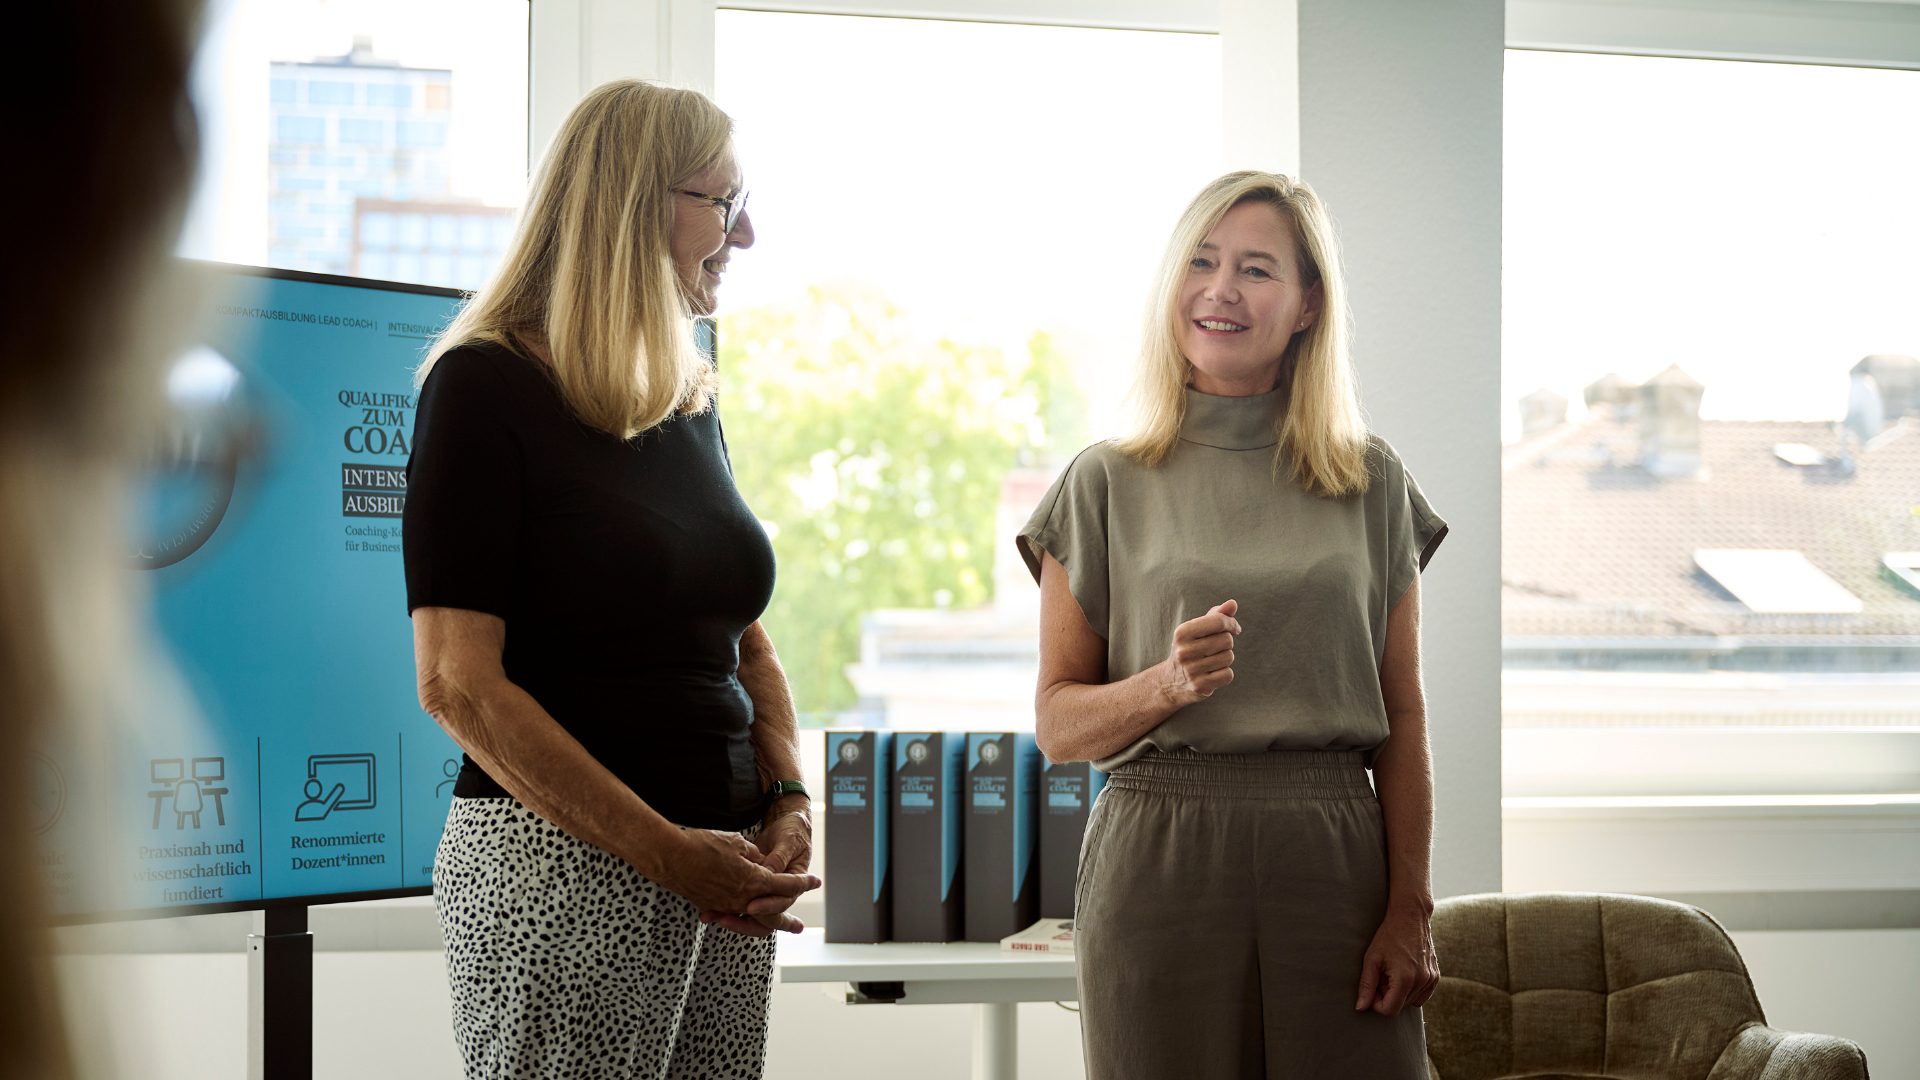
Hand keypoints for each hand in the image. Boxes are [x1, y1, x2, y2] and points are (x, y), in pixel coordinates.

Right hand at [649, 827, 818, 935]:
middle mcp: (743, 899)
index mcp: (754, 881)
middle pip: (772, 916)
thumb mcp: (736, 843)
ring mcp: (725, 905)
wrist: (670, 857)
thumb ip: (754, 856)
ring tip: (773, 927)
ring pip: (751, 920)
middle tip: (800, 927)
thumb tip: (760, 863)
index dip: (803, 883)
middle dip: (788, 921)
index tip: (815, 882)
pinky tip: (744, 916)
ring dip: (765, 923)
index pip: (786, 885)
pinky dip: (741, 918)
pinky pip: (731, 915)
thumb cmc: (704, 845)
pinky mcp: (710, 905)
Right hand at [1157, 599, 1241, 706]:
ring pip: (1229, 657)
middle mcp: (1184, 651)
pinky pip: (1228, 675)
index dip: (1231, 623)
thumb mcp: (1196, 630)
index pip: (1218, 621)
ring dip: (1225, 658)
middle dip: (1226, 643)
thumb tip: (1232, 603)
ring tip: (1212, 661)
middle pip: (1226, 640)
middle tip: (1216, 648)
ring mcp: (1191, 670)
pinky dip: (1224, 673)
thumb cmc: (1188, 649)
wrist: (1170, 681)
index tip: (1233, 629)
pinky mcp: (1199, 686)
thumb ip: (1215, 615)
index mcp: (1182, 633)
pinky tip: (1212, 673)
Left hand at [1355, 903, 1440, 1015]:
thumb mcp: (1372, 959)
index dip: (1377, 1004)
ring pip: (1411, 1002)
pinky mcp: (1436, 976)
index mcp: (1405, 978)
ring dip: (1399, 993)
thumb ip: (1366, 985)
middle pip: (1400, 1006)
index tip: (1373, 988)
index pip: (1390, 1010)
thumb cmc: (1388, 936)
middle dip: (1387, 996)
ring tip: (1392, 972)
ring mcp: (1431, 979)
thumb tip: (1360, 1008)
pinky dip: (1412, 990)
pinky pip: (1422, 996)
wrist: (1410, 917)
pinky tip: (1405, 973)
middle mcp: (1422, 981)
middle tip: (1382, 975)